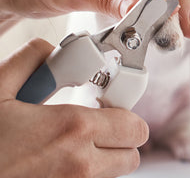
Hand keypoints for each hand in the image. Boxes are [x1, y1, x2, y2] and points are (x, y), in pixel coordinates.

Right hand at [0, 38, 148, 176]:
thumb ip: (27, 61)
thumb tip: (48, 50)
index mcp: (72, 130)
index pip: (135, 126)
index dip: (124, 113)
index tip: (107, 106)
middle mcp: (81, 165)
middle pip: (132, 153)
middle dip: (121, 136)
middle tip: (96, 124)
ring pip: (114, 172)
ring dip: (104, 156)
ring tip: (72, 141)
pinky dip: (85, 171)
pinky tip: (57, 158)